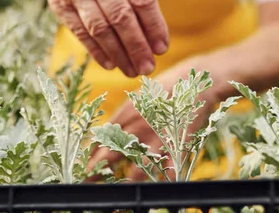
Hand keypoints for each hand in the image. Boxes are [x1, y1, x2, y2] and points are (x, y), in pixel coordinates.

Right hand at [37, 0, 168, 76]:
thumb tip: (154, 37)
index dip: (154, 26)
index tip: (162, 48)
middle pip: (121, 16)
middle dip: (137, 46)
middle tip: (148, 66)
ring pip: (100, 28)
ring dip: (118, 54)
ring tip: (132, 71)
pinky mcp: (59, 4)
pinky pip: (81, 32)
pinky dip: (97, 51)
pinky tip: (111, 64)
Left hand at [88, 58, 220, 181]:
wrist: (196, 81)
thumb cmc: (166, 90)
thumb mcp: (139, 99)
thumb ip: (123, 119)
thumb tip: (105, 136)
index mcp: (125, 114)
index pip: (102, 140)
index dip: (91, 158)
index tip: (83, 171)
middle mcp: (137, 125)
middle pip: (111, 154)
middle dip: (97, 172)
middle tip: (88, 185)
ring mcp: (157, 135)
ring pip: (138, 166)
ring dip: (129, 183)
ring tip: (121, 197)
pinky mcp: (177, 142)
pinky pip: (168, 168)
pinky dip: (164, 181)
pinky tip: (157, 190)